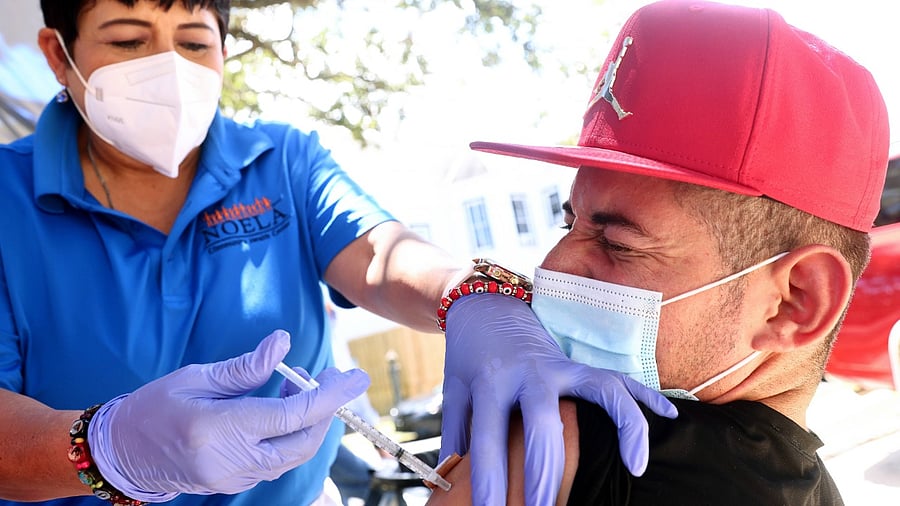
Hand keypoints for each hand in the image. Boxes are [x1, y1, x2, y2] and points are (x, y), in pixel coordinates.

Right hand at [88, 329, 369, 500]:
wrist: (121, 454)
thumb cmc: (153, 407)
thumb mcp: (196, 377)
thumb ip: (245, 367)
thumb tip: (283, 344)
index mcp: (220, 430)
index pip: (292, 416)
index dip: (331, 396)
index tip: (356, 377)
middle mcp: (232, 461)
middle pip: (303, 440)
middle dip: (327, 408)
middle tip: (333, 374)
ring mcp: (235, 478)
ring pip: (295, 453)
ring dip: (310, 421)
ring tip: (302, 385)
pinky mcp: (236, 483)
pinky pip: (278, 459)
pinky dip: (291, 434)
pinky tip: (284, 406)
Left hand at [440, 294, 677, 505]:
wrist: (485, 306)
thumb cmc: (469, 357)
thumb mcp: (455, 392)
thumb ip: (455, 437)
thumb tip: (449, 485)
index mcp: (490, 382)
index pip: (487, 438)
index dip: (489, 481)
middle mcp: (528, 372)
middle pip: (543, 422)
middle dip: (546, 472)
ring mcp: (560, 365)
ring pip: (598, 390)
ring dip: (621, 427)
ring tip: (636, 466)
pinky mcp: (580, 362)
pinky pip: (618, 378)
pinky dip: (645, 395)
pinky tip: (670, 415)